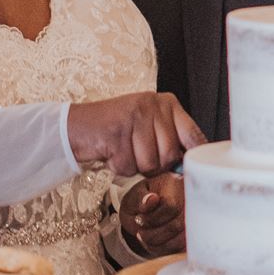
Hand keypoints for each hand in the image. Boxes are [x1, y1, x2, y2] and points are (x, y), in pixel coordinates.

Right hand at [66, 92, 204, 177]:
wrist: (80, 126)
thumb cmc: (119, 131)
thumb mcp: (150, 128)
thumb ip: (170, 143)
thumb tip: (185, 170)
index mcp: (167, 103)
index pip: (193, 135)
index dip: (192, 158)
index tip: (187, 170)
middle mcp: (154, 105)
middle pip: (171, 155)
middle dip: (156, 165)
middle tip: (139, 154)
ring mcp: (135, 116)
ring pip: (150, 164)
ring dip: (135, 166)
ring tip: (124, 150)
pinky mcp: (117, 131)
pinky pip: (129, 167)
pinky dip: (119, 167)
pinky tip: (113, 151)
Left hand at [120, 172, 186, 255]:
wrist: (144, 209)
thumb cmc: (140, 201)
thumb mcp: (134, 195)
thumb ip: (141, 198)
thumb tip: (152, 199)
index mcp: (175, 184)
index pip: (171, 206)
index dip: (152, 218)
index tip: (139, 219)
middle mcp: (190, 200)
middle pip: (177, 225)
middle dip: (153, 234)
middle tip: (140, 233)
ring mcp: (194, 218)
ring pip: (180, 240)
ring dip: (157, 244)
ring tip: (145, 238)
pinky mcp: (192, 235)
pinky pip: (181, 249)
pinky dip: (163, 250)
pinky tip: (152, 244)